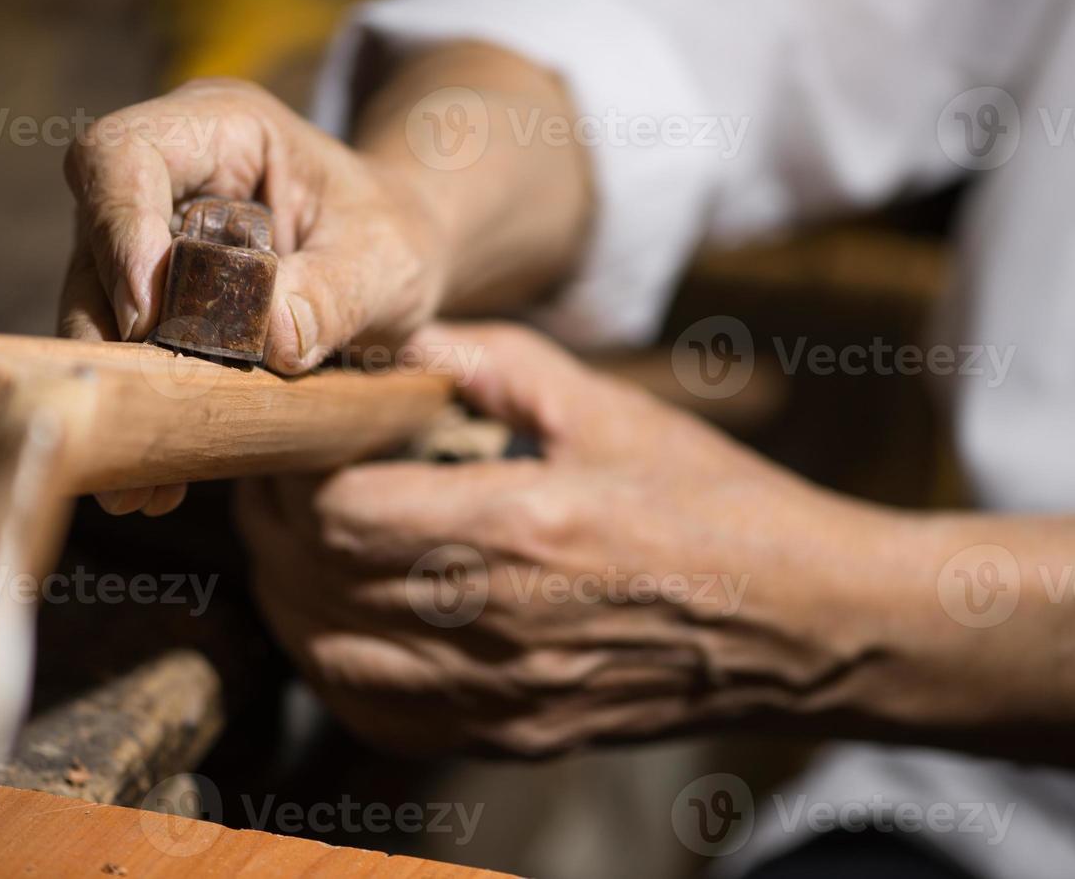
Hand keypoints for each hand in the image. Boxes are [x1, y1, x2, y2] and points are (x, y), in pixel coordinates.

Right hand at [58, 78, 451, 515]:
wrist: (396, 264)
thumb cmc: (395, 237)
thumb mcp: (389, 259)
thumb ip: (334, 292)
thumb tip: (269, 341)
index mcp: (222, 130)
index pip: (127, 155)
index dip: (118, 226)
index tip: (145, 313)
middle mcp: (168, 179)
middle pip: (96, 242)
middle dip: (109, 334)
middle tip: (138, 416)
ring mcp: (150, 242)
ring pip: (97, 308)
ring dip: (118, 390)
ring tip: (143, 481)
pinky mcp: (152, 303)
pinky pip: (126, 356)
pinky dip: (142, 415)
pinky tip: (156, 485)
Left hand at [236, 324, 890, 756]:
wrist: (800, 623)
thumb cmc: (714, 505)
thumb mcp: (611, 408)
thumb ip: (495, 364)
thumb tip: (401, 339)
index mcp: (523, 528)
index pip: (341, 511)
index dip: (293, 469)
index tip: (296, 429)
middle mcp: (498, 624)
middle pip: (316, 583)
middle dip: (274, 522)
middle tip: (279, 472)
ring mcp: (501, 694)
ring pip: (328, 657)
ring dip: (288, 593)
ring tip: (295, 537)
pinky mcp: (511, 734)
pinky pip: (378, 715)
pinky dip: (332, 665)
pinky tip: (338, 618)